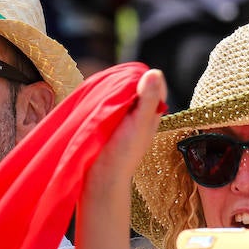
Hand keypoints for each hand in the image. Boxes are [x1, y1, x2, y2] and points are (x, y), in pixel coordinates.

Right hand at [85, 68, 164, 191]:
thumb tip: (154, 72)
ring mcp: (123, 117)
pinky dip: (102, 98)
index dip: (140, 77)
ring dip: (111, 90)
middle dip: (124, 81)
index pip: (153, 82)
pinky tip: (94, 101)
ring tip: (101, 95)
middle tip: (110, 87)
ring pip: (121, 93)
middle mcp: (140, 112)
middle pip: (136, 85)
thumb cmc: (123, 153)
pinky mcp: (108, 121)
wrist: (100, 177)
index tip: (125, 80)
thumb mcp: (138, 123)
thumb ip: (147, 99)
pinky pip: (107, 102)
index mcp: (152, 112)